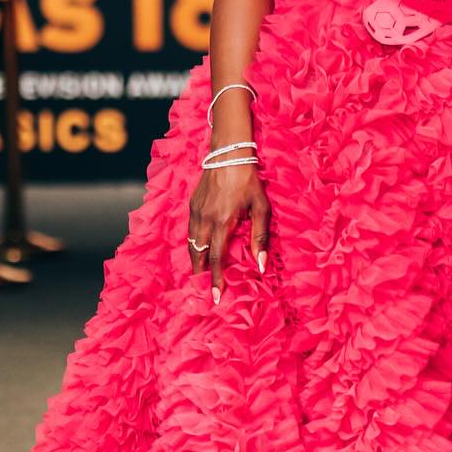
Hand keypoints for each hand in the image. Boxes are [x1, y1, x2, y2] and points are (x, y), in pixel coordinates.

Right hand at [187, 163, 269, 302]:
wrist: (228, 154)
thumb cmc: (249, 180)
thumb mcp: (261, 208)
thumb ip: (260, 237)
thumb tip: (260, 265)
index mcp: (222, 222)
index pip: (217, 258)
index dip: (216, 279)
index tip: (216, 297)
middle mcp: (205, 219)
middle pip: (199, 254)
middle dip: (200, 274)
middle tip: (204, 290)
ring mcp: (195, 211)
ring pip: (191, 243)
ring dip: (195, 260)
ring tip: (200, 273)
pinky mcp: (192, 204)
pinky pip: (190, 230)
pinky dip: (193, 244)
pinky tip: (199, 249)